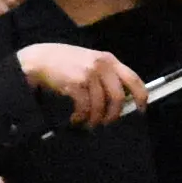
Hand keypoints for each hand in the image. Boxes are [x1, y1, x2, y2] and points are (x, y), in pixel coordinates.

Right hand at [17, 42, 141, 124]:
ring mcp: (89, 74)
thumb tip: (119, 99)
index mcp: (109, 59)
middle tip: (106, 122)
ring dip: (95, 119)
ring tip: (88, 123)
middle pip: (118, 97)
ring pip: (101, 105)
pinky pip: (85, 108)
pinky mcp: (76, 84)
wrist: (39, 59)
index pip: (133, 78)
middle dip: (113, 114)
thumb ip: (105, 74)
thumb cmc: (64, 62)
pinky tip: (76, 119)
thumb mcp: (90, 61)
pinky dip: (81, 117)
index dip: (141, 96)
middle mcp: (102, 65)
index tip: (142, 110)